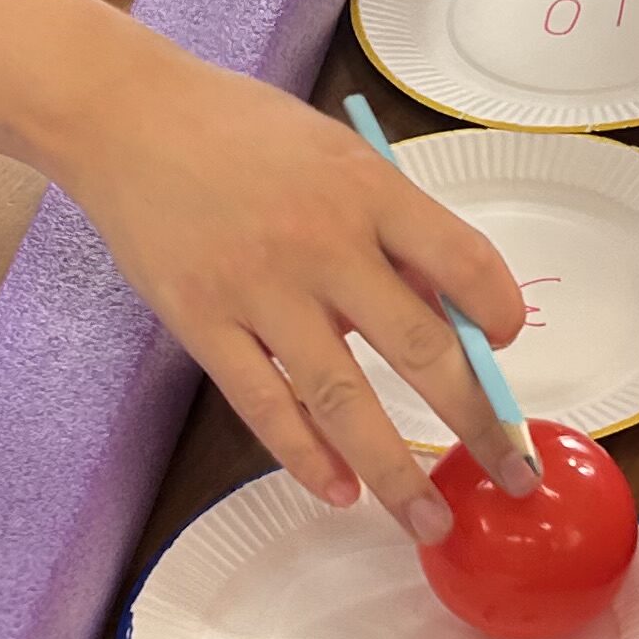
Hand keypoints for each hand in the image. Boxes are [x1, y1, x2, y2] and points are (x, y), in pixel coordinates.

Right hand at [62, 57, 540, 538]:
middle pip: (421, 348)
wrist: (127, 116)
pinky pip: (265, 406)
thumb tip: (449, 311)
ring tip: (430, 522)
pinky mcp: (202, 323)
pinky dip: (306, 457)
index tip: (505, 348)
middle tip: (511, 475)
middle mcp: (323, 243)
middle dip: (477, 422)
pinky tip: (339, 491)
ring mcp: (259, 290)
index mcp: (368, 190)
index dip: (500, 315)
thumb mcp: (336, 153)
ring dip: (396, 472)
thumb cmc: (240, 129)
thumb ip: (392, 227)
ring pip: (345, 399)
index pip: (464, 263)